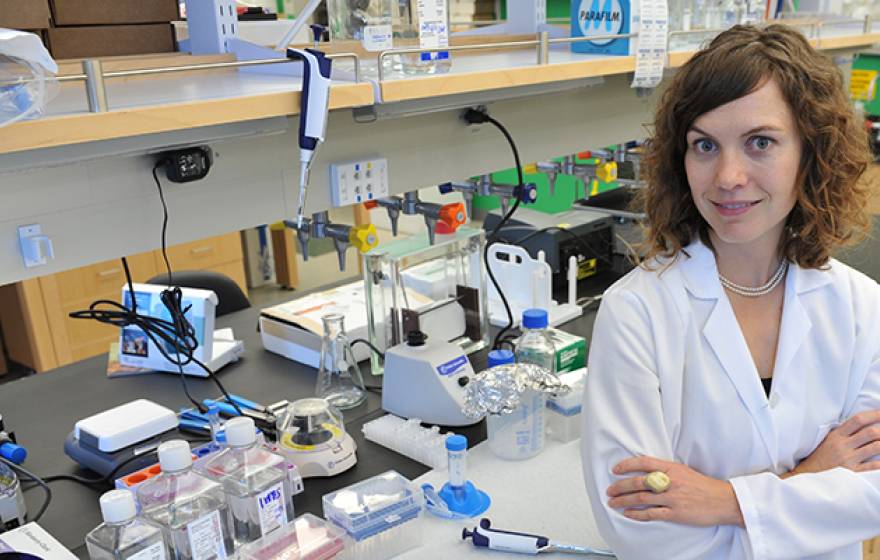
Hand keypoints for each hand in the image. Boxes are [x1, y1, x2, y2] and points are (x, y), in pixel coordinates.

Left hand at [607, 456, 743, 526]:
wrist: (724, 501)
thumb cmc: (704, 486)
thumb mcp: (684, 471)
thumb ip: (666, 470)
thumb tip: (646, 471)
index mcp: (672, 468)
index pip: (644, 462)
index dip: (627, 465)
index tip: (615, 470)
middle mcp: (671, 481)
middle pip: (639, 482)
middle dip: (620, 486)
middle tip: (610, 490)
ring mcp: (673, 498)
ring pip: (642, 498)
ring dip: (624, 500)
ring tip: (613, 502)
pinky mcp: (676, 513)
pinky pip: (652, 513)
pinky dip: (638, 514)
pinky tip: (629, 514)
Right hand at [789, 410, 879, 476]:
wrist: (809, 475)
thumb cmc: (821, 456)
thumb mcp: (828, 439)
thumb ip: (844, 432)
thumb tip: (864, 424)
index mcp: (837, 435)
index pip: (857, 420)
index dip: (873, 415)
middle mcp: (843, 445)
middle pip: (869, 432)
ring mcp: (848, 459)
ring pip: (874, 447)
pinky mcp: (852, 473)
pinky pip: (872, 467)